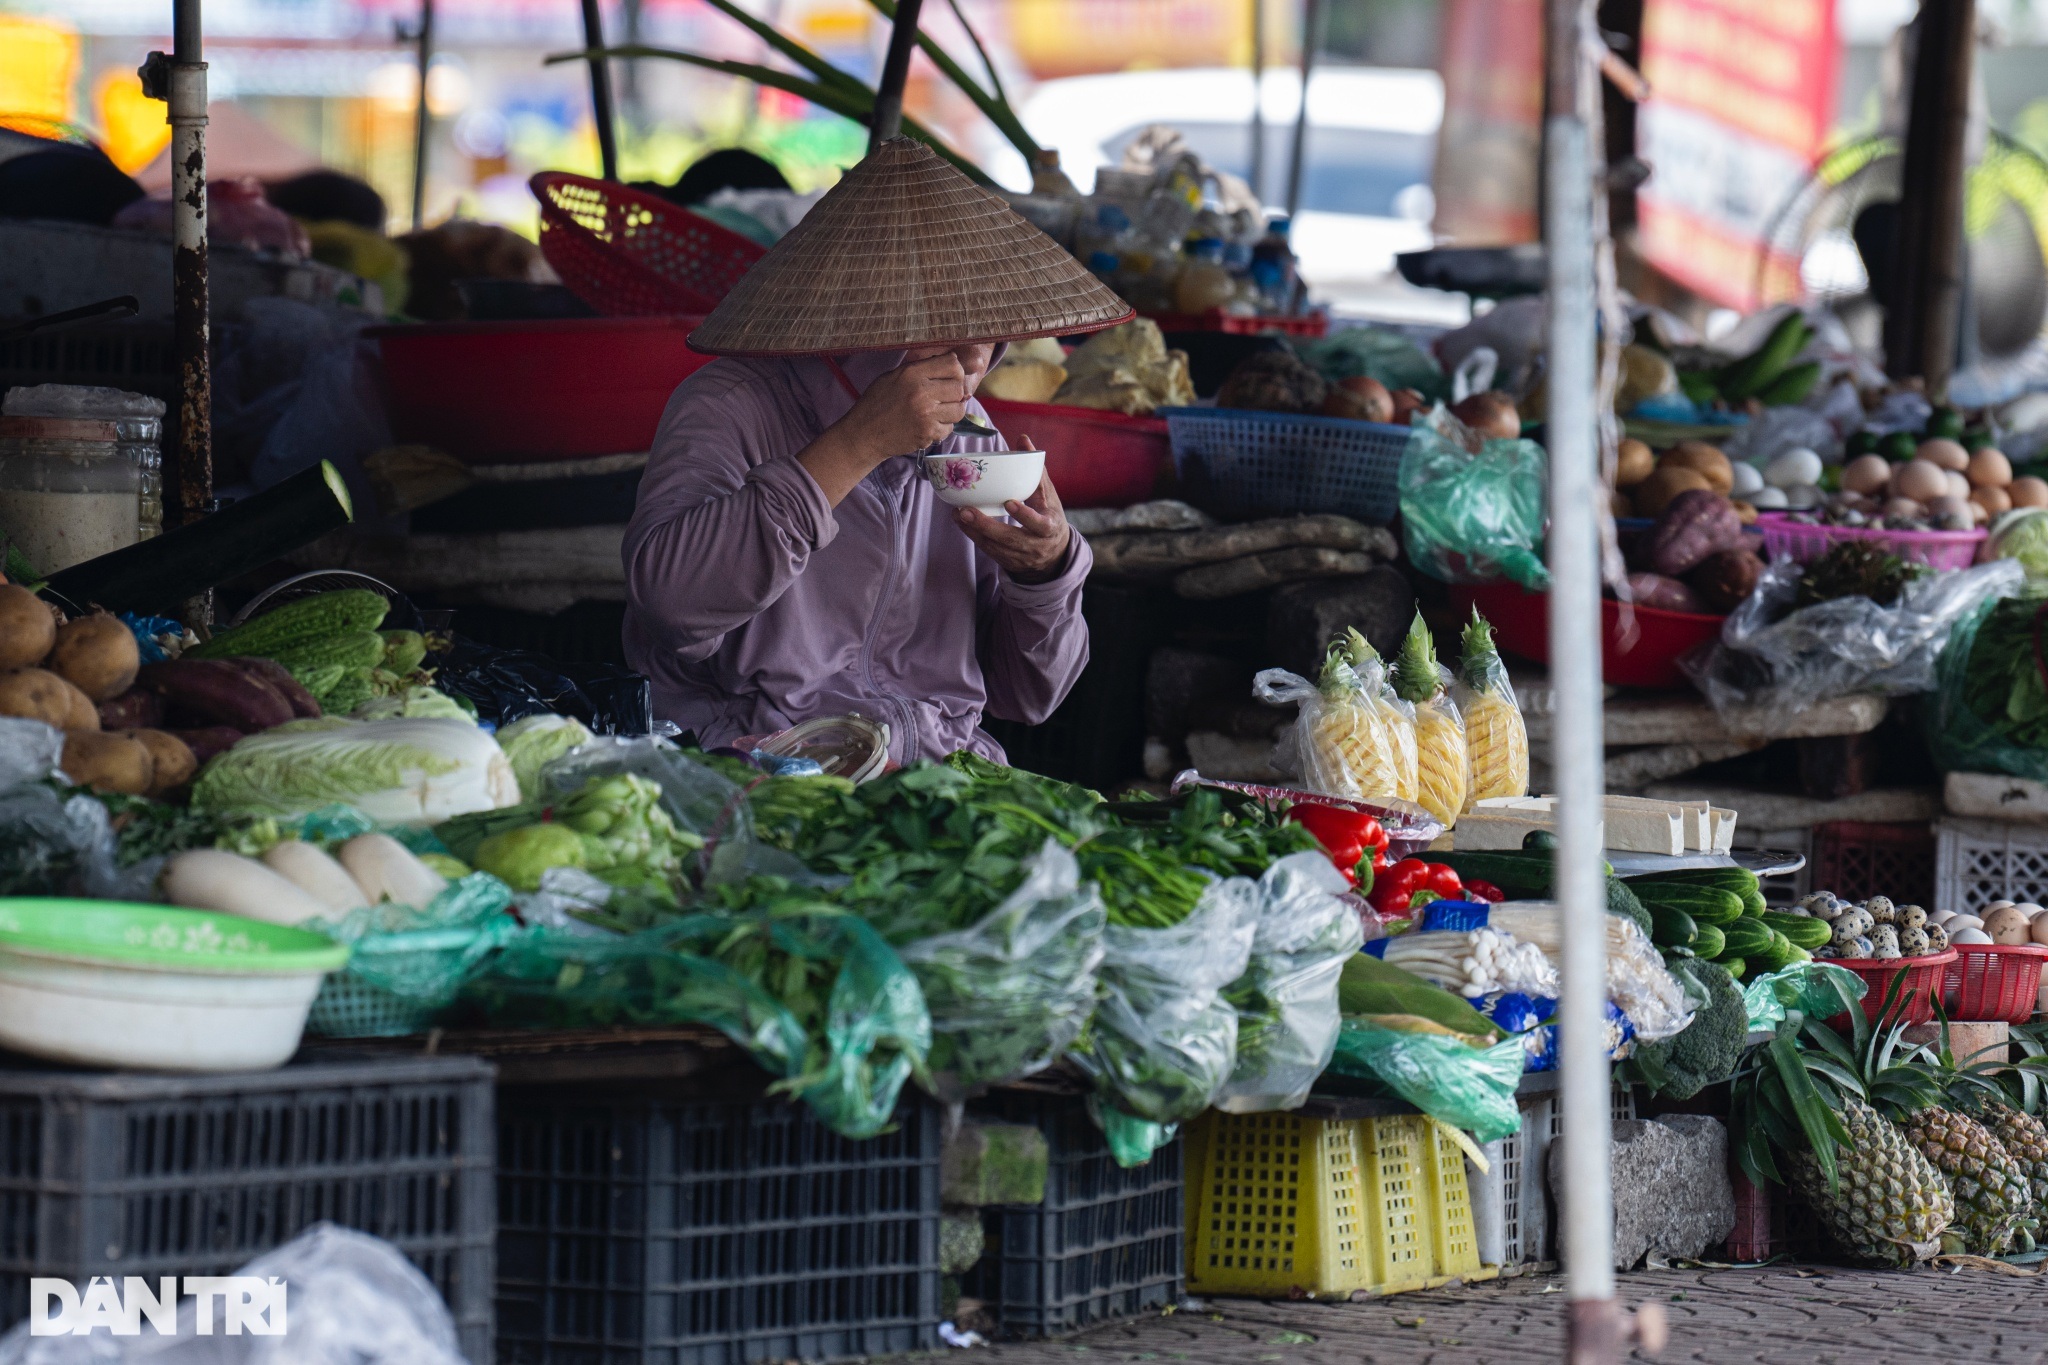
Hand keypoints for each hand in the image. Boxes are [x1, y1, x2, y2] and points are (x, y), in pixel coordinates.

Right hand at [799, 348, 976, 503]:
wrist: (864, 434)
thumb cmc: (878, 402)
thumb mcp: (894, 376)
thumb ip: (922, 369)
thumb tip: (953, 364)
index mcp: (912, 373)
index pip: (952, 364)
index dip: (955, 370)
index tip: (949, 376)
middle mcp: (921, 393)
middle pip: (959, 388)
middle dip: (955, 392)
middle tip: (943, 397)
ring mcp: (926, 415)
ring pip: (959, 410)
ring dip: (951, 411)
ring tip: (937, 411)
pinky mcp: (927, 434)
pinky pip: (949, 428)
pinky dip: (942, 428)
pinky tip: (928, 424)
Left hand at [956, 457, 1071, 583]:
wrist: (1053, 554)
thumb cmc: (1049, 516)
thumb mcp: (1048, 496)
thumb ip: (1035, 470)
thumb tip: (1022, 439)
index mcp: (1049, 528)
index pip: (1039, 524)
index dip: (1025, 516)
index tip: (1010, 503)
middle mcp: (1035, 546)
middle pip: (1010, 538)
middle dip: (986, 526)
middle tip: (966, 510)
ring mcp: (1020, 557)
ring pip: (995, 546)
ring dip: (974, 530)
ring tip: (958, 514)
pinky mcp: (1008, 561)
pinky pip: (988, 550)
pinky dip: (974, 535)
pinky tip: (962, 522)